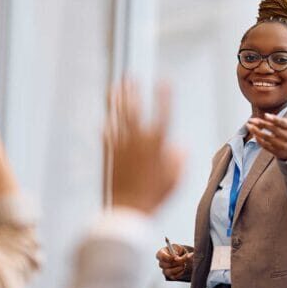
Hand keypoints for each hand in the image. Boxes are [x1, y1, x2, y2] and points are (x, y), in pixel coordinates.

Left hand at [108, 78, 184, 214]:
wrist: (128, 209)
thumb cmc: (155, 197)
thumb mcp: (175, 180)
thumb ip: (179, 161)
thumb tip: (180, 147)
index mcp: (157, 147)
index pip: (162, 115)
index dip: (164, 98)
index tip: (164, 82)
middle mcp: (138, 142)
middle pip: (135, 111)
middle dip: (133, 92)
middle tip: (131, 78)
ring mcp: (121, 147)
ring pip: (118, 119)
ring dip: (117, 102)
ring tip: (114, 88)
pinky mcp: (110, 155)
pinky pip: (107, 135)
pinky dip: (107, 125)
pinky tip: (106, 119)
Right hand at [156, 244, 192, 279]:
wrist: (180, 256)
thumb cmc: (178, 251)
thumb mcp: (179, 248)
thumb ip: (180, 251)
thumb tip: (181, 258)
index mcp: (161, 253)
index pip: (161, 257)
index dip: (169, 258)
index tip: (176, 257)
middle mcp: (161, 263)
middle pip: (166, 264)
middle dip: (177, 262)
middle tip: (184, 259)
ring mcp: (164, 270)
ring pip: (170, 271)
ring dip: (179, 268)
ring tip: (184, 264)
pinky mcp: (169, 276)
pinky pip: (174, 276)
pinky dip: (180, 272)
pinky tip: (182, 268)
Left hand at [247, 113, 286, 160]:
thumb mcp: (286, 126)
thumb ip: (274, 121)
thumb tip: (257, 119)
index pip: (283, 123)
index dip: (274, 119)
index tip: (265, 115)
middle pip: (274, 129)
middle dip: (262, 124)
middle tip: (251, 120)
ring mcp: (283, 146)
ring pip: (268, 138)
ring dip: (257, 132)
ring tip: (249, 127)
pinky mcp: (277, 152)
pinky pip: (266, 146)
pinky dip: (259, 141)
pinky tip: (254, 136)